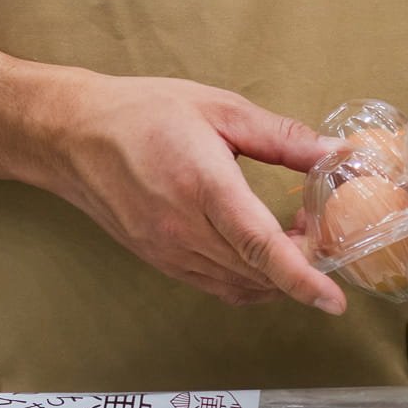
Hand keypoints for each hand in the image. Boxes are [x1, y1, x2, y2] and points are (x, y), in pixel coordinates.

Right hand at [41, 73, 346, 313]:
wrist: (73, 134)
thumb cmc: (142, 112)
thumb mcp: (218, 108)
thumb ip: (280, 136)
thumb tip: (332, 153)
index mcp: (202, 184)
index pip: (260, 246)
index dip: (302, 278)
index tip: (334, 298)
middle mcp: (183, 228)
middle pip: (258, 272)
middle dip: (302, 265)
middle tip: (323, 230)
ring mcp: (168, 251)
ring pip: (240, 286)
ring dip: (276, 275)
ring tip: (294, 236)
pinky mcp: (159, 261)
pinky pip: (216, 285)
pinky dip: (248, 280)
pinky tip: (260, 253)